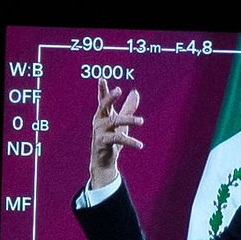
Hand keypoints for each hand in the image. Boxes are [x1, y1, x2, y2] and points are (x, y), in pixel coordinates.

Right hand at [84, 83, 142, 197]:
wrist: (104, 160)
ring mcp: (100, 131)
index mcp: (103, 114)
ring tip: (141, 121)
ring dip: (129, 120)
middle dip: (110, 98)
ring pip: (115, 121)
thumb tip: (135, 92)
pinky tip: (140, 145)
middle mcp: (99, 121)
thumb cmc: (112, 139)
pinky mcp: (102, 142)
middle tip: (118, 90)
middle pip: (104, 106)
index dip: (102, 90)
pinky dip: (130, 141)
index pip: (102, 100)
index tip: (102, 79)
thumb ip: (128, 107)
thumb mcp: (121, 122)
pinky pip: (118, 139)